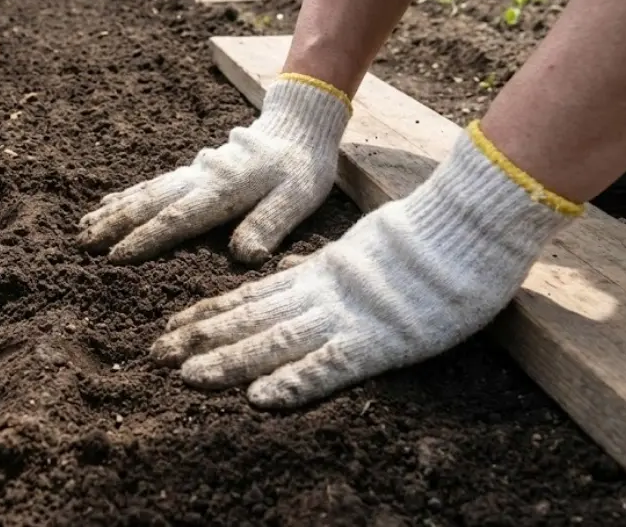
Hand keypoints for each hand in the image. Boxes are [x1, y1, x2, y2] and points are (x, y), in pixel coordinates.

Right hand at [77, 75, 351, 264]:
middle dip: (114, 224)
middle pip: (150, 203)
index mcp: (223, 189)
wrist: (299, 125)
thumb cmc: (301, 168)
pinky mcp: (193, 170)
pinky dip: (127, 195)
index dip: (145, 239)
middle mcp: (200, 178)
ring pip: (146, 192)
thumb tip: (244, 256)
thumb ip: (269, 225)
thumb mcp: (296, 199)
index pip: (177, 219)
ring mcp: (193, 171)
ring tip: (83, 226)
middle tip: (82, 243)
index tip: (114, 256)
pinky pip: (153, 183)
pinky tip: (108, 203)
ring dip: (114, 210)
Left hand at [149, 123, 582, 408]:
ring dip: (230, 361)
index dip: (209, 312)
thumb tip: (284, 275)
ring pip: (276, 341)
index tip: (171, 326)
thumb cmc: (425, 242)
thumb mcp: (358, 252)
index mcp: (319, 274)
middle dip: (201, 337)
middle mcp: (322, 296)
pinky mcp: (380, 341)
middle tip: (156, 355)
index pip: (252, 296)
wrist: (469, 227)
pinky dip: (294, 382)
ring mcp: (347, 318)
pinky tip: (261, 398)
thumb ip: (320, 268)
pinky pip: (330, 366)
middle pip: (251, 319)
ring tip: (187, 375)